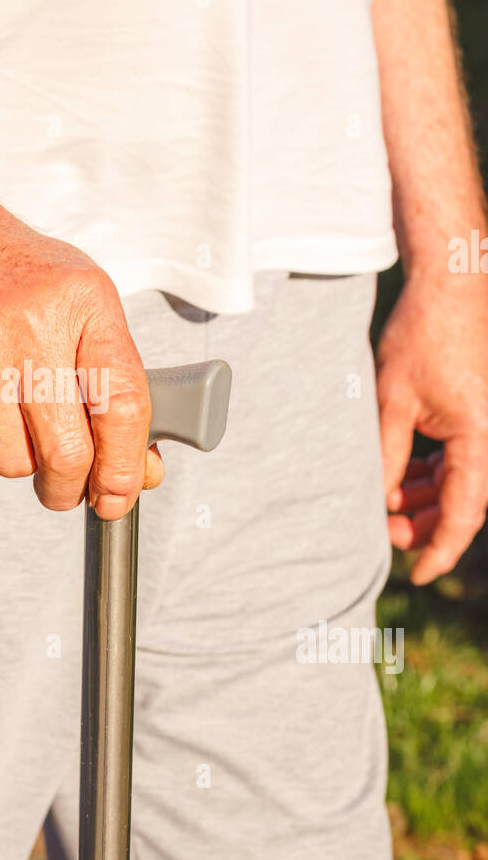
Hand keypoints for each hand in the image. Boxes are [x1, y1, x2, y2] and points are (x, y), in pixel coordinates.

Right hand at [0, 182, 163, 517]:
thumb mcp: (77, 302)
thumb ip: (112, 382)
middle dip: (68, 486)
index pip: (123, 404)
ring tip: (4, 410)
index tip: (120, 495)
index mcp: (84, 302)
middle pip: (67, 451)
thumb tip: (139, 471)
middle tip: (62, 487)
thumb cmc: (7, 271)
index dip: (126, 466)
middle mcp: (31, 322)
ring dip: (14, 457)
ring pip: (11, 461)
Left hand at [376, 271, 487, 583]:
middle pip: (465, 502)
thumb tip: (381, 502)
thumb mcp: (392, 401)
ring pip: (464, 482)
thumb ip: (388, 457)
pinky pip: (465, 458)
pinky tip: (406, 477)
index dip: (438, 550)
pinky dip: (437, 473)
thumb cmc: (421, 335)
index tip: (415, 575)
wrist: (452, 284)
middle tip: (385, 529)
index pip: (463, 513)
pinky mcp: (481, 414)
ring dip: (429, 498)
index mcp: (481, 437)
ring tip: (390, 505)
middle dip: (426, 523)